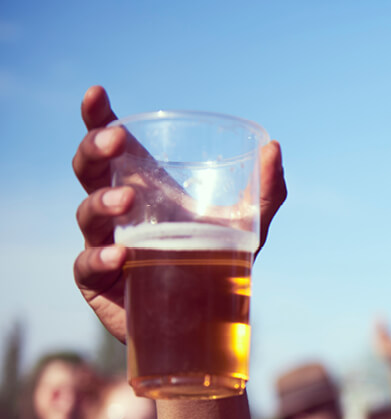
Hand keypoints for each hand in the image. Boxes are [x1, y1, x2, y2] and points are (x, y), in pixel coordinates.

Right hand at [71, 86, 286, 341]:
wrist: (207, 325)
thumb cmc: (219, 264)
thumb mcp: (248, 226)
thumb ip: (266, 191)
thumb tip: (275, 147)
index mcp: (143, 186)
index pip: (110, 146)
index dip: (96, 118)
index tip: (96, 93)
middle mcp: (116, 211)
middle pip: (89, 171)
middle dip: (95, 150)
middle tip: (115, 141)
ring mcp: (102, 245)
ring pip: (87, 214)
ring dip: (103, 202)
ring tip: (127, 199)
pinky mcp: (98, 283)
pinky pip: (87, 266)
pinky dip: (100, 258)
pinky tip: (120, 255)